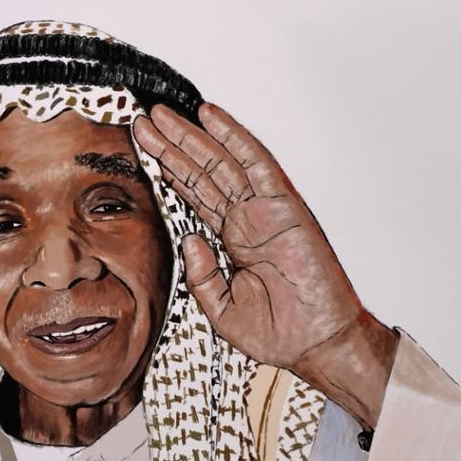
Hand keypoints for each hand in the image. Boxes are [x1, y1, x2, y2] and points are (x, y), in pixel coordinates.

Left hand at [132, 103, 397, 429]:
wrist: (316, 345)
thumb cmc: (279, 333)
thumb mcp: (221, 310)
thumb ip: (201, 276)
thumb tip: (188, 240)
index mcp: (232, 243)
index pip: (195, 197)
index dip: (170, 171)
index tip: (145, 150)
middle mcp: (247, 221)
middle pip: (203, 173)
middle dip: (172, 146)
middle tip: (145, 121)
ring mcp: (265, 212)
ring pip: (222, 162)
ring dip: (193, 136)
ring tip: (163, 115)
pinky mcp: (285, 208)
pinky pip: (257, 164)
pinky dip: (234, 138)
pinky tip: (211, 118)